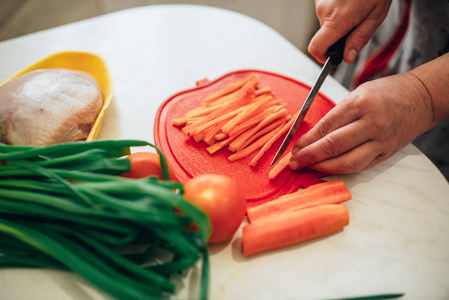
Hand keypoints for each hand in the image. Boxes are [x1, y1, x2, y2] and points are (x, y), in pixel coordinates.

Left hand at [288, 73, 433, 173]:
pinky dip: (340, 169)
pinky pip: (360, 166)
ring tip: (309, 167)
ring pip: (347, 162)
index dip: (307, 140)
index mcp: (360, 104)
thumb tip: (311, 136)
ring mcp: (380, 141)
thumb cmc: (385, 93)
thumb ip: (336, 115)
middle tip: (295, 162)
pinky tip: (327, 168)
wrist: (420, 98)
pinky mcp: (386, 153)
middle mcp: (371, 124)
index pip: (326, 127)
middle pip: (333, 146)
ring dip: (323, 167)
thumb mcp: (357, 94)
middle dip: (309, 156)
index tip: (294, 147)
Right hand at [309, 0, 391, 63]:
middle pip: (324, 36)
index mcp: (337, 20)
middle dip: (338, 35)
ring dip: (339, 21)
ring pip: (326, 23)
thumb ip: (359, 39)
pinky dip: (336, 11)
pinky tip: (348, 2)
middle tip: (357, 24)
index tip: (331, 57)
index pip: (316, 48)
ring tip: (355, 8)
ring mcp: (320, 2)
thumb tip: (348, 58)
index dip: (322, 57)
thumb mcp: (376, 16)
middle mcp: (324, 11)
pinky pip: (326, 11)